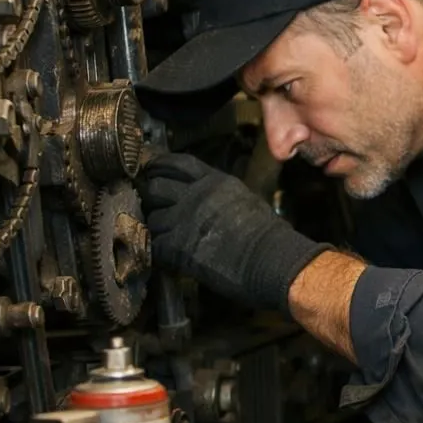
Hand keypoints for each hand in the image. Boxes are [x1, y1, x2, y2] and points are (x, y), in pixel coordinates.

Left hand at [141, 152, 329, 312]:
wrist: (270, 259)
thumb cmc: (268, 234)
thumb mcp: (245, 200)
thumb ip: (219, 195)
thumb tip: (206, 199)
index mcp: (214, 182)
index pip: (178, 163)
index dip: (161, 165)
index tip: (152, 170)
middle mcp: (195, 195)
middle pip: (156, 187)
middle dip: (152, 198)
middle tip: (155, 208)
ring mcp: (183, 220)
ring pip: (152, 219)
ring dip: (157, 229)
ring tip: (168, 238)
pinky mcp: (177, 246)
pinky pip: (156, 246)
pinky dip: (160, 252)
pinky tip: (170, 257)